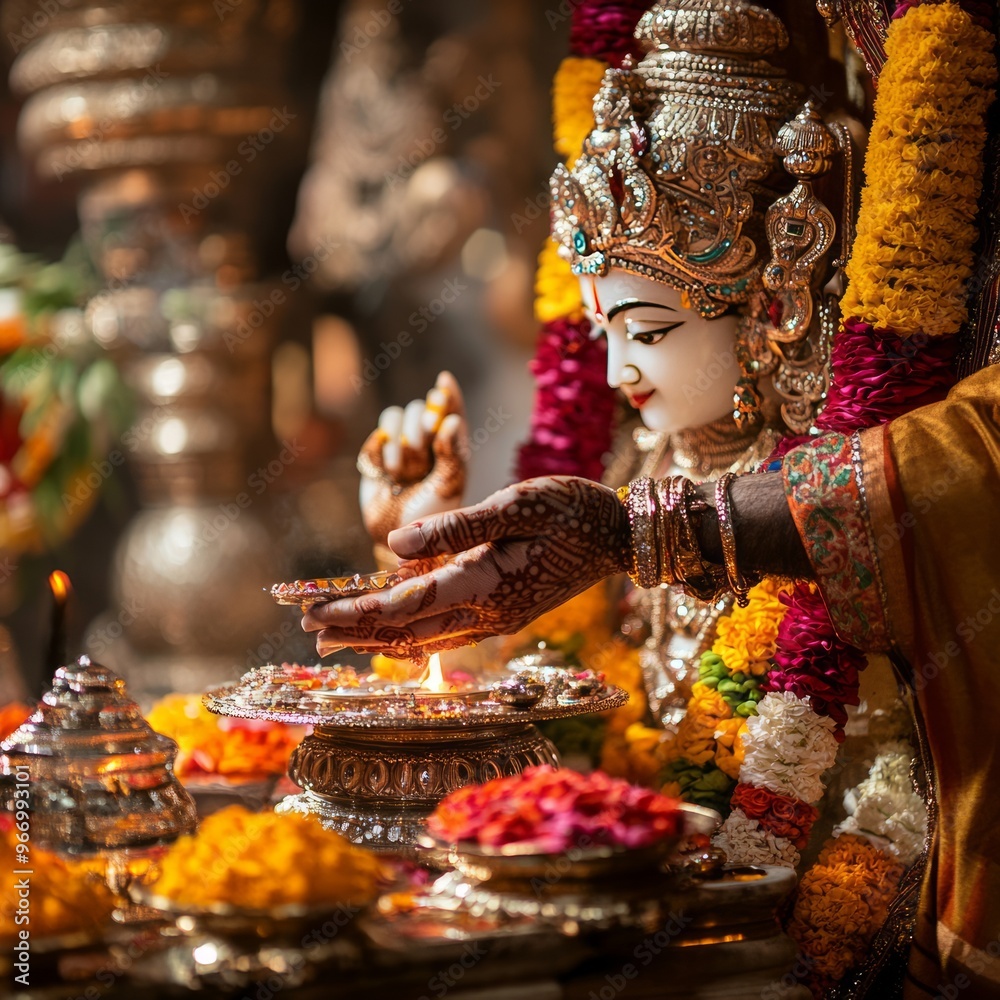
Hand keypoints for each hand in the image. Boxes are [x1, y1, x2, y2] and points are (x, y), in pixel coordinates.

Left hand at [302, 476, 630, 659]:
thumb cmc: (572, 509)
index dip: (353, 612)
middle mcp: (487, 613)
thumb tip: (394, 542)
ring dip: (378, 636)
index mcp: (485, 584)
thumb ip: (456, 527)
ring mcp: (497, 618)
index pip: (404, 607)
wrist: (621, 537)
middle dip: (355, 632)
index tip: (311, 613)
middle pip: (406, 632)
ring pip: (424, 637)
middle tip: (308, 631)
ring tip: (337, 636)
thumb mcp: (516, 504)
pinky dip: (409, 631)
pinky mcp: (504, 612)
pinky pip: (446, 631)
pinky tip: (392, 627)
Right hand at [358, 371, 466, 550]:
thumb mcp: (448, 486)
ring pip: (396, 414)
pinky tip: (387, 472)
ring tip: (401, 469)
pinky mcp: (377, 452)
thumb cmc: (431, 514)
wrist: (397, 537)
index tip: (443, 382)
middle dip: (418, 424)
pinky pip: (378, 434)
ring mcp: (400, 445)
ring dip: (399, 438)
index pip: (452, 410)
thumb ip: (452, 454)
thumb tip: (452, 421)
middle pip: (421, 408)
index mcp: (451, 445)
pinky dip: (382, 448)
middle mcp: (427, 440)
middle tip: (420, 444)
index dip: (448, 394)